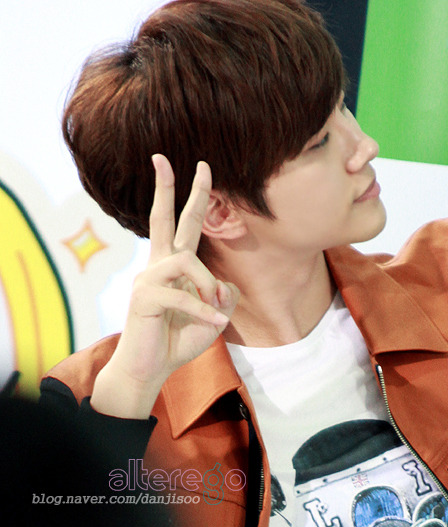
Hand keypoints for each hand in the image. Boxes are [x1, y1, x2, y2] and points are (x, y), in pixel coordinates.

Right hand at [91, 156, 238, 417]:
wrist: (150, 369)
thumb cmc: (178, 341)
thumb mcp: (214, 317)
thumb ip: (225, 296)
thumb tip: (224, 284)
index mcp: (173, 266)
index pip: (183, 223)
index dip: (194, 195)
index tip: (201, 166)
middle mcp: (157, 266)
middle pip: (161, 219)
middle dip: (165, 187)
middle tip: (162, 156)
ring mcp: (147, 280)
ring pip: (187, 262)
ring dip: (208, 286)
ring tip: (215, 310)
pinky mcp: (144, 298)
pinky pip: (184, 297)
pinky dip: (203, 312)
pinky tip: (215, 325)